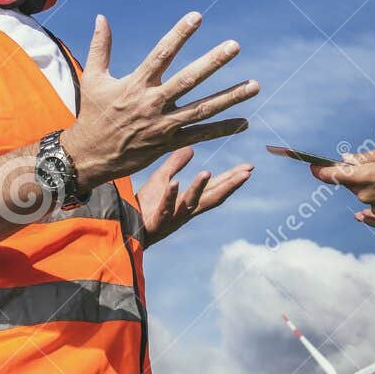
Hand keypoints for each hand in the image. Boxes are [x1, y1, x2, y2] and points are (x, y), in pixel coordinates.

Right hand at [63, 13, 257, 187]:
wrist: (89, 157)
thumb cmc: (92, 114)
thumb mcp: (92, 78)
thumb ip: (100, 47)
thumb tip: (101, 17)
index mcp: (136, 84)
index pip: (162, 53)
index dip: (180, 34)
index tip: (197, 16)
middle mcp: (153, 103)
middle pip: (188, 80)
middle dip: (212, 62)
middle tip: (234, 46)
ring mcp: (163, 125)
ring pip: (202, 109)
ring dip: (230, 98)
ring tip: (255, 85)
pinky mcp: (168, 144)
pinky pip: (200, 135)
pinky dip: (223, 129)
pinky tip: (245, 122)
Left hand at [137, 147, 252, 244]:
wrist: (125, 226)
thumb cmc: (144, 205)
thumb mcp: (161, 180)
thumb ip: (175, 164)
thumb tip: (191, 148)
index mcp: (189, 200)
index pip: (216, 187)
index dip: (232, 178)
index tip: (249, 167)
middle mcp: (186, 210)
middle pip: (212, 197)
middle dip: (230, 185)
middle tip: (246, 173)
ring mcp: (173, 216)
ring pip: (190, 202)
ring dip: (199, 187)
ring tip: (207, 172)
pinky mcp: (157, 221)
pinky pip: (165, 207)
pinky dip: (170, 196)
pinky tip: (175, 183)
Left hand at [310, 143, 374, 220]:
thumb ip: (367, 157)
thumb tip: (349, 160)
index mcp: (365, 177)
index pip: (333, 176)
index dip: (320, 171)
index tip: (312, 167)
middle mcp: (366, 195)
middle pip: (351, 183)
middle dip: (356, 174)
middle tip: (373, 163)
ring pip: (366, 193)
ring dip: (373, 184)